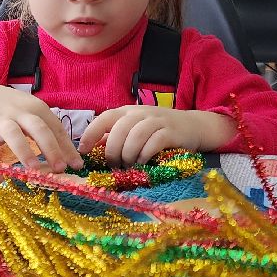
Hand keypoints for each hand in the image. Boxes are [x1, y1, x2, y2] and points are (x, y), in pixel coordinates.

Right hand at [0, 81, 82, 172]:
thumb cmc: (13, 109)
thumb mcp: (33, 114)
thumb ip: (51, 133)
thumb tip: (72, 161)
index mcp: (37, 108)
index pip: (56, 128)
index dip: (67, 147)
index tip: (77, 165)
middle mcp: (20, 113)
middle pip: (39, 128)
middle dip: (51, 148)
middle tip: (60, 168)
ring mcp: (1, 121)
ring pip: (14, 135)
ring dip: (25, 152)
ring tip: (34, 169)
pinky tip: (0, 180)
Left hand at [77, 106, 237, 166]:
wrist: (193, 126)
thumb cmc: (158, 131)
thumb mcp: (134, 129)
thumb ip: (115, 136)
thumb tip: (92, 148)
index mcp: (127, 111)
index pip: (104, 118)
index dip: (91, 134)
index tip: (83, 151)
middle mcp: (140, 113)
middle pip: (118, 130)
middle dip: (113, 151)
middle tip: (115, 164)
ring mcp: (156, 121)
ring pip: (135, 136)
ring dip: (128, 154)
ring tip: (129, 165)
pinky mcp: (170, 132)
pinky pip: (153, 143)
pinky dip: (145, 155)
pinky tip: (143, 162)